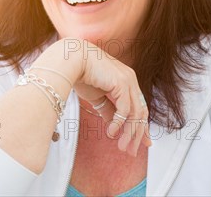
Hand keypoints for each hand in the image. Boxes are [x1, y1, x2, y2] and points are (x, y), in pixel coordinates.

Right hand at [57, 38, 151, 155]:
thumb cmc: (79, 73)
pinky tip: (111, 132)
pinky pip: (125, 110)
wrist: (70, 60)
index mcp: (126, 79)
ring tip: (122, 147)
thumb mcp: (96, 96)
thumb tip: (114, 125)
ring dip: (129, 133)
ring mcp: (128, 80)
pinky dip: (119, 123)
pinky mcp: (122, 83)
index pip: (138, 106)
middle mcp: (131, 79)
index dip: (140, 125)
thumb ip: (107, 108)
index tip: (141, 142)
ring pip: (135, 113)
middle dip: (137, 134)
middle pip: (141, 111)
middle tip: (132, 151)